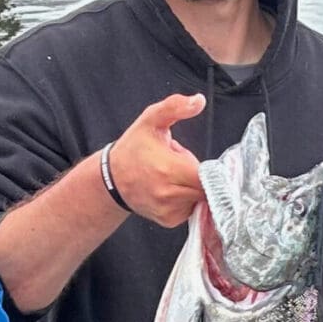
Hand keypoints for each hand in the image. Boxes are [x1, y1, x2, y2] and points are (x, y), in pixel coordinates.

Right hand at [106, 94, 207, 228]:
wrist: (112, 178)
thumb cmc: (133, 149)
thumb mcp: (151, 120)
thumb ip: (175, 107)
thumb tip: (199, 101)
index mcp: (169, 169)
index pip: (208, 176)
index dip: (210, 167)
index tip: (197, 160)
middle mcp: (169, 194)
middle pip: (206, 188)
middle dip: (199, 175)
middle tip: (180, 164)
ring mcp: (169, 210)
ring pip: (200, 199)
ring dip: (193, 187)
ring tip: (173, 175)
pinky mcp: (169, 220)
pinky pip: (190, 209)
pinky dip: (187, 199)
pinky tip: (171, 188)